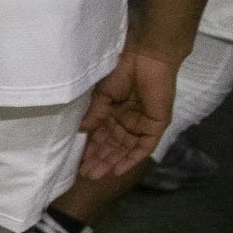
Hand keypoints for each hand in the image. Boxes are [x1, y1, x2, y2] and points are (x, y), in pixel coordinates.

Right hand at [77, 46, 177, 178]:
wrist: (146, 58)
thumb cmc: (121, 70)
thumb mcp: (101, 95)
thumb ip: (95, 114)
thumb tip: (81, 132)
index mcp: (113, 112)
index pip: (101, 135)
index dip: (90, 148)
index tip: (77, 161)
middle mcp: (127, 121)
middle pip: (112, 146)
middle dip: (99, 160)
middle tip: (84, 174)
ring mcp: (141, 125)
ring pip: (125, 149)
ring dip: (112, 162)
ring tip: (96, 175)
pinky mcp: (155, 126)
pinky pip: (144, 147)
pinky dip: (131, 159)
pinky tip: (118, 170)